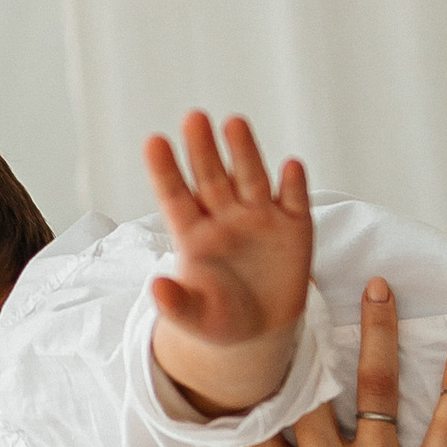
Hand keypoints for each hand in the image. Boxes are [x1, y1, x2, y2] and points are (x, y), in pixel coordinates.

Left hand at [143, 113, 312, 357]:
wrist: (261, 329)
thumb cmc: (220, 318)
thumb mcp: (195, 318)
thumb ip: (176, 304)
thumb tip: (155, 289)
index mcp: (194, 234)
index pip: (175, 197)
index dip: (164, 171)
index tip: (152, 142)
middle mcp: (225, 217)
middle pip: (212, 178)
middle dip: (203, 149)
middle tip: (193, 118)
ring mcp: (260, 217)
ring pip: (250, 178)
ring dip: (244, 152)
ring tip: (234, 124)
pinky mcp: (294, 226)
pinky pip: (294, 201)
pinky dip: (293, 185)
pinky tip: (291, 167)